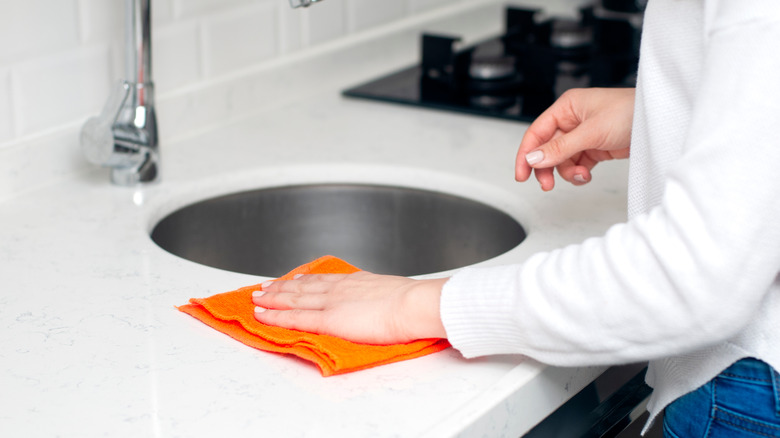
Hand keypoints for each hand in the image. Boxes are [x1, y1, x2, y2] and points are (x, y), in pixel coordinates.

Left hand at [252, 271, 447, 344]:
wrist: (413, 305)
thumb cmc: (412, 303)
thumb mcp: (393, 293)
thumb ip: (380, 298)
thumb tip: (382, 303)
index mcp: (356, 282)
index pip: (322, 279)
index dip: (303, 280)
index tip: (292, 280)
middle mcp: (339, 288)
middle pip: (302, 286)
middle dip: (280, 287)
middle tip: (264, 287)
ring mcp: (330, 302)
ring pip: (292, 298)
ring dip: (272, 298)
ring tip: (256, 298)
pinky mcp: (327, 319)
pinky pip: (294, 317)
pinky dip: (274, 316)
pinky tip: (261, 315)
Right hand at [515, 88, 634, 190]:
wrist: (659, 121)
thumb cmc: (630, 113)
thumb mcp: (590, 132)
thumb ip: (559, 148)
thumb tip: (533, 159)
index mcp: (567, 107)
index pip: (537, 132)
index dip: (526, 154)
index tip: (522, 175)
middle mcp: (572, 120)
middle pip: (548, 149)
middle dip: (548, 168)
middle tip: (548, 185)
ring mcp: (584, 134)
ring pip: (563, 160)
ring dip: (569, 172)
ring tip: (583, 176)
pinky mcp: (595, 147)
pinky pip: (578, 164)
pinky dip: (580, 173)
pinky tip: (588, 175)